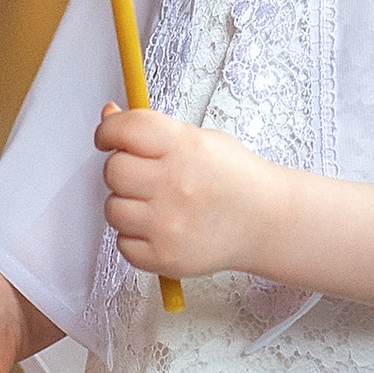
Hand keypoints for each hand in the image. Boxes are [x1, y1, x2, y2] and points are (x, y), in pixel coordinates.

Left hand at [97, 105, 285, 279]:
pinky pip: (123, 244)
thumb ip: (151, 128)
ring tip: (155, 204)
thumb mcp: (199, 138)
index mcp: (184, 146)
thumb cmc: (234, 177)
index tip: (108, 137)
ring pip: (113, 209)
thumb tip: (107, 115)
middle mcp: (175, 184)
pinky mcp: (165, 257)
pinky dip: (135, 237)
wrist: (266, 221)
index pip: (125, 129)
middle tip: (141, 175)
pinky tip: (160, 228)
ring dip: (127, 205)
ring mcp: (169, 224)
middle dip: (121, 169)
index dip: (108, 131)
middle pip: (113, 171)